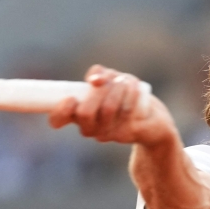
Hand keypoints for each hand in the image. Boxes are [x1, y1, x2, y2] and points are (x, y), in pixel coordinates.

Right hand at [47, 65, 176, 146]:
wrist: (152, 118)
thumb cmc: (125, 96)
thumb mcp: (109, 80)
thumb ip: (98, 74)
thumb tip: (95, 80)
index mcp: (78, 117)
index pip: (57, 120)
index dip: (60, 111)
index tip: (72, 98)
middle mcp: (91, 129)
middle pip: (84, 113)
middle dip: (97, 92)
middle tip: (108, 82)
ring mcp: (110, 134)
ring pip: (107, 108)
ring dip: (117, 87)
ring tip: (125, 81)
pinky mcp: (130, 133)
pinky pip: (128, 109)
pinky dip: (132, 91)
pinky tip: (136, 87)